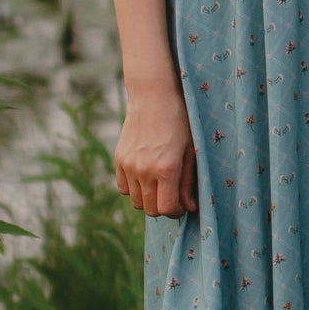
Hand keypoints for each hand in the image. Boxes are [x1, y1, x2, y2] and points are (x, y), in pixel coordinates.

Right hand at [114, 83, 196, 215]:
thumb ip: (188, 183)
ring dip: (148, 199)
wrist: (153, 98)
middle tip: (172, 195)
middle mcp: (144, 170)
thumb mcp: (190, 152)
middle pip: (150, 209)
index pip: (167, 209)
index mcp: (166, 169)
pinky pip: (124, 188)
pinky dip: (134, 188)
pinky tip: (145, 175)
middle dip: (163, 207)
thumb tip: (189, 208)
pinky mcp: (118, 160)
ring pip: (136, 201)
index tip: (182, 205)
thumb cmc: (179, 123)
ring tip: (159, 183)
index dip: (176, 211)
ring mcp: (128, 166)